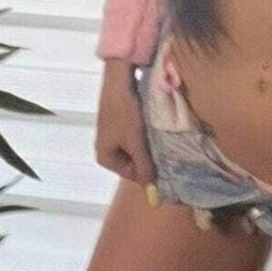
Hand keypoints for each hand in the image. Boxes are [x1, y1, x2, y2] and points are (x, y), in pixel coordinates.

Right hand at [94, 61, 156, 188]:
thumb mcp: (136, 143)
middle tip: (165, 149)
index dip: (149, 171)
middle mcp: (105, 148)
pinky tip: (153, 126)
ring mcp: (112, 134)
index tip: (167, 166)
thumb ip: (144, 167)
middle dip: (149, 156)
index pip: (132, 175)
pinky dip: (145, 133)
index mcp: (104, 157)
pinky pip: (135, 135)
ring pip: (136, 147)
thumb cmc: (125, 112)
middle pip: (134, 162)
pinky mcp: (119, 122)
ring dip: (148, 144)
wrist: (118, 79)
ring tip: (158, 136)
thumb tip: (152, 192)